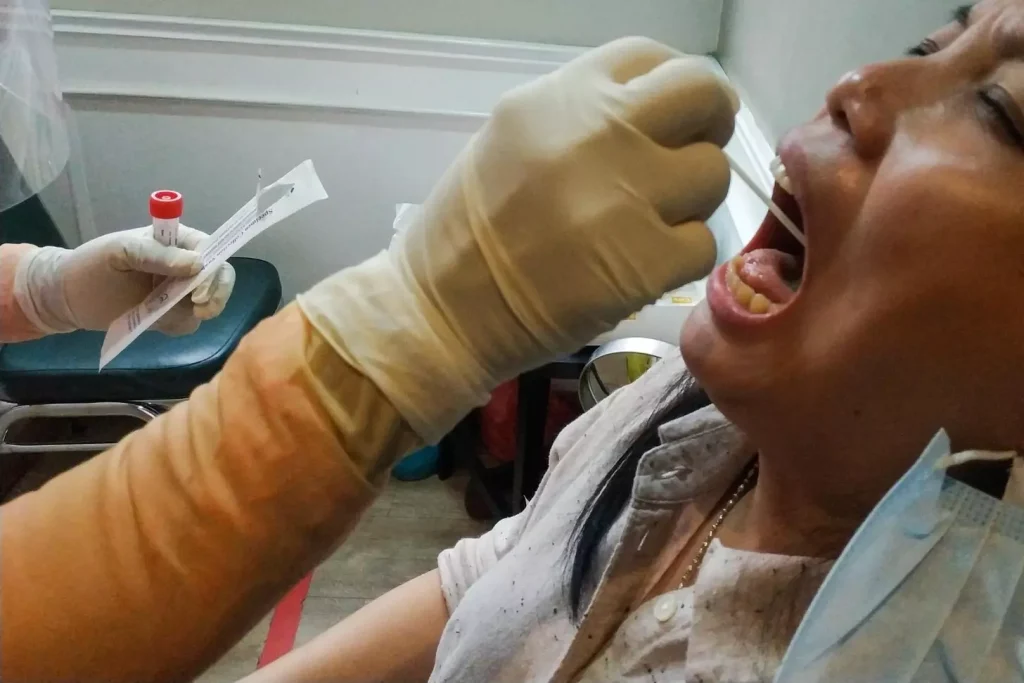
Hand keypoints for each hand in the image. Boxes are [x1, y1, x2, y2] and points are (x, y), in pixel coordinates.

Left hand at [14, 225, 235, 334]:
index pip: (212, 251)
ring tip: (167, 315)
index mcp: (178, 241)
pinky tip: (158, 322)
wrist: (69, 296)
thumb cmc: (93, 265)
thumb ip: (157, 255)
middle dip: (216, 294)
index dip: (213, 271)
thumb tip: (197, 265)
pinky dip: (180, 326)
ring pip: (210, 303)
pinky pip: (190, 323)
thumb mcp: (121, 251)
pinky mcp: (173, 315)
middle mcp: (186, 266)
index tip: (197, 292)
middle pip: (221, 278)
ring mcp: (181, 292)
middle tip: (199, 309)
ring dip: (198, 312)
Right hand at [299, 37, 735, 441]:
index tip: (676, 115)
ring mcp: (628, 196)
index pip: (653, 58)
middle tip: (686, 160)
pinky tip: (637, 268)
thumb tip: (656, 114)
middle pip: (704, 95)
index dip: (674, 85)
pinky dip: (678, 261)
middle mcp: (601, 131)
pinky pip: (703, 245)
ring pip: (713, 175)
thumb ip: (582, 115)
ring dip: (690, 203)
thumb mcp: (513, 138)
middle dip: (709, 125)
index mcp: (562, 96)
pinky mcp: (647, 261)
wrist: (442, 312)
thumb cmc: (466, 232)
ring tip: (644, 228)